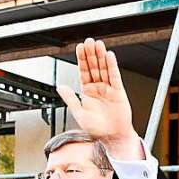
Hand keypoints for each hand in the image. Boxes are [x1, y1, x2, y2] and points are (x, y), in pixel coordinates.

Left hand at [56, 38, 142, 159]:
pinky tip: (109, 56)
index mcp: (87, 92)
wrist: (112, 137)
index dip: (82, 60)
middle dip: (91, 54)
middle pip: (94, 67)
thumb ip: (70, 98)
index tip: (80, 48)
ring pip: (104, 69)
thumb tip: (60, 87)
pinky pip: (114, 76)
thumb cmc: (96, 129)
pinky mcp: (118, 92)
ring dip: (101, 56)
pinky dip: (112, 66)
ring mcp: (108, 89)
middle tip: (88, 41)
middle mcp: (98, 88)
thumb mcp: (78, 113)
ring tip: (98, 44)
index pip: (83, 72)